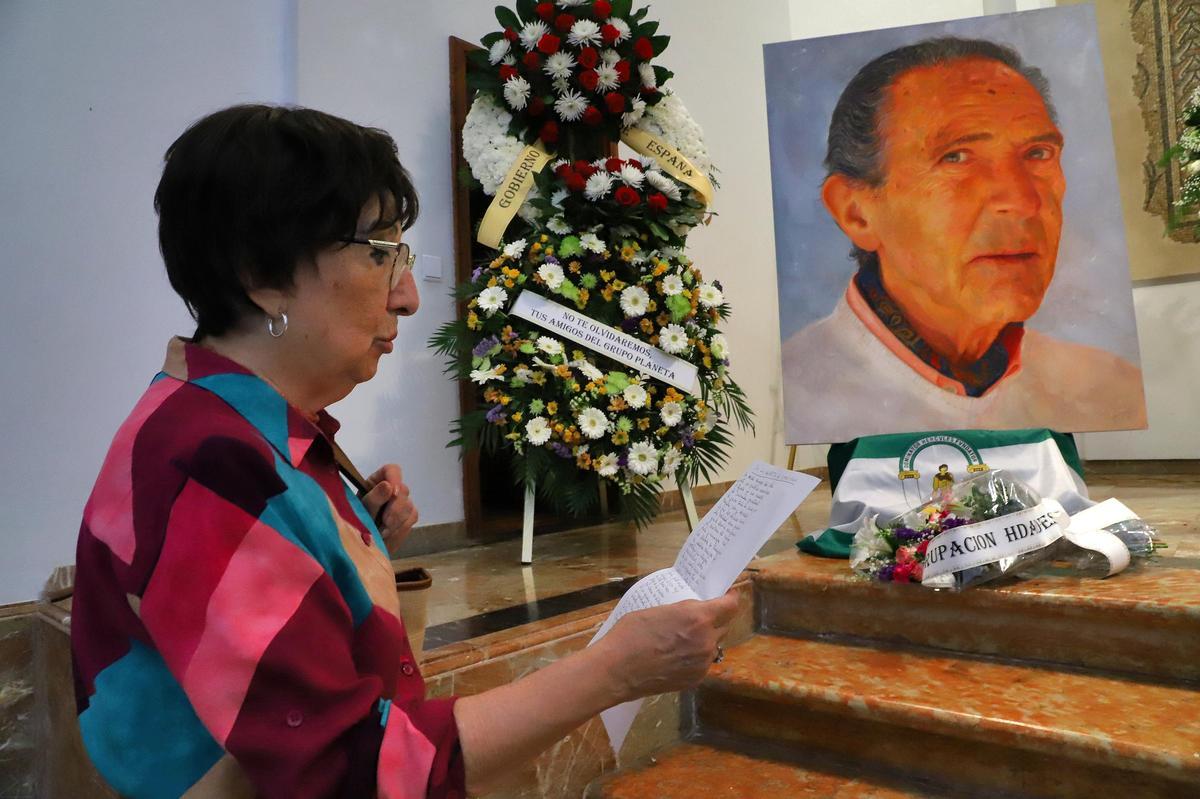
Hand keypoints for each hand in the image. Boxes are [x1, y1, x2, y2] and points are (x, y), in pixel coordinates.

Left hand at [362, 463, 417, 556]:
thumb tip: (388, 486)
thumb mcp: (361, 510)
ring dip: (396, 521)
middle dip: (395, 508)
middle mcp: (391, 488)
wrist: (363, 545)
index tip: (393, 492)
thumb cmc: (357, 524)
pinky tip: (389, 534)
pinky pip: (412, 517)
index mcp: (377, 481)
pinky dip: (400, 528)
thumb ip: (373, 498)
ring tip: (381, 532)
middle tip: (385, 523)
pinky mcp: (409, 515)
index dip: (395, 478)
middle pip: (403, 490)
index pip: (392, 470)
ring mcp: (402, 502)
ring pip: (409, 506)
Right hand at [598, 590, 739, 703]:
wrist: (616, 670)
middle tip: (700, 618)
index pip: (730, 606)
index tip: (729, 595)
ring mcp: (702, 663)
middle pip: (724, 626)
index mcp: (698, 618)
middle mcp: (706, 640)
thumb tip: (693, 614)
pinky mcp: (695, 679)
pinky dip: (695, 657)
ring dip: (705, 640)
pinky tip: (676, 657)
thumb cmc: (630, 634)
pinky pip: (703, 663)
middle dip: (716, 620)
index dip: (731, 599)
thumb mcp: (658, 611)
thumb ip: (682, 612)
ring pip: (713, 646)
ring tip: (683, 640)